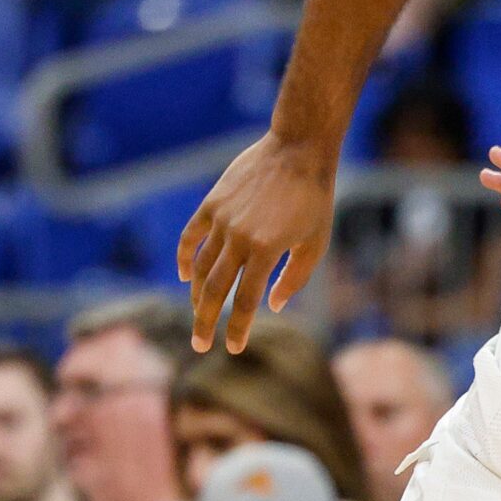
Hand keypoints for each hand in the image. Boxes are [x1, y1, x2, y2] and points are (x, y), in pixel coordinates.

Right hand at [179, 133, 337, 351]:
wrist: (298, 151)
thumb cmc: (315, 201)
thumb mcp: (315, 244)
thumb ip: (293, 278)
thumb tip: (273, 305)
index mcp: (265, 250)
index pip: (244, 301)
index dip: (236, 328)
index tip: (233, 349)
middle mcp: (238, 237)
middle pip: (215, 290)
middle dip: (205, 321)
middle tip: (200, 346)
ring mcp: (221, 219)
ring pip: (200, 266)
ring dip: (197, 294)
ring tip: (199, 314)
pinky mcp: (212, 203)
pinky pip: (191, 236)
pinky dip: (185, 257)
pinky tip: (187, 277)